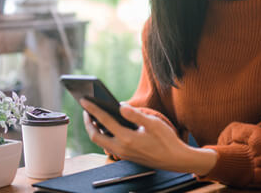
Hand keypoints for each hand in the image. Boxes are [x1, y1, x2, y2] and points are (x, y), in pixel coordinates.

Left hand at [80, 99, 217, 174]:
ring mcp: (123, 154)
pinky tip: (107, 126)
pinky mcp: (126, 156)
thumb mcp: (153, 123)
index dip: (93, 109)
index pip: (104, 121)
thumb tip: (120, 105)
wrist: (176, 160)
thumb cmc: (166, 140)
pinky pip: (108, 144)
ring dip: (94, 129)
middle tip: (85, 109)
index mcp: (127, 138)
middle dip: (88, 122)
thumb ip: (135, 114)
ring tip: (93, 116)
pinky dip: (103, 134)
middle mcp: (122, 148)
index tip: (84, 100)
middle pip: (95, 135)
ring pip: (101, 142)